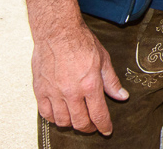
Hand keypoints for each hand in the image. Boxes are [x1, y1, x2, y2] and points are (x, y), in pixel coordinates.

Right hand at [30, 20, 127, 134]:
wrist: (57, 31)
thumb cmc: (81, 42)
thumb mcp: (103, 59)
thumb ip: (112, 81)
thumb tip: (122, 96)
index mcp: (90, 84)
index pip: (98, 114)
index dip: (104, 126)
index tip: (106, 131)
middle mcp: (71, 92)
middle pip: (80, 122)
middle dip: (89, 128)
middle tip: (93, 126)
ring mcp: (54, 92)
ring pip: (63, 121)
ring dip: (72, 124)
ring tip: (78, 120)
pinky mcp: (40, 90)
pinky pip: (46, 114)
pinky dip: (54, 118)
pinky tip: (61, 115)